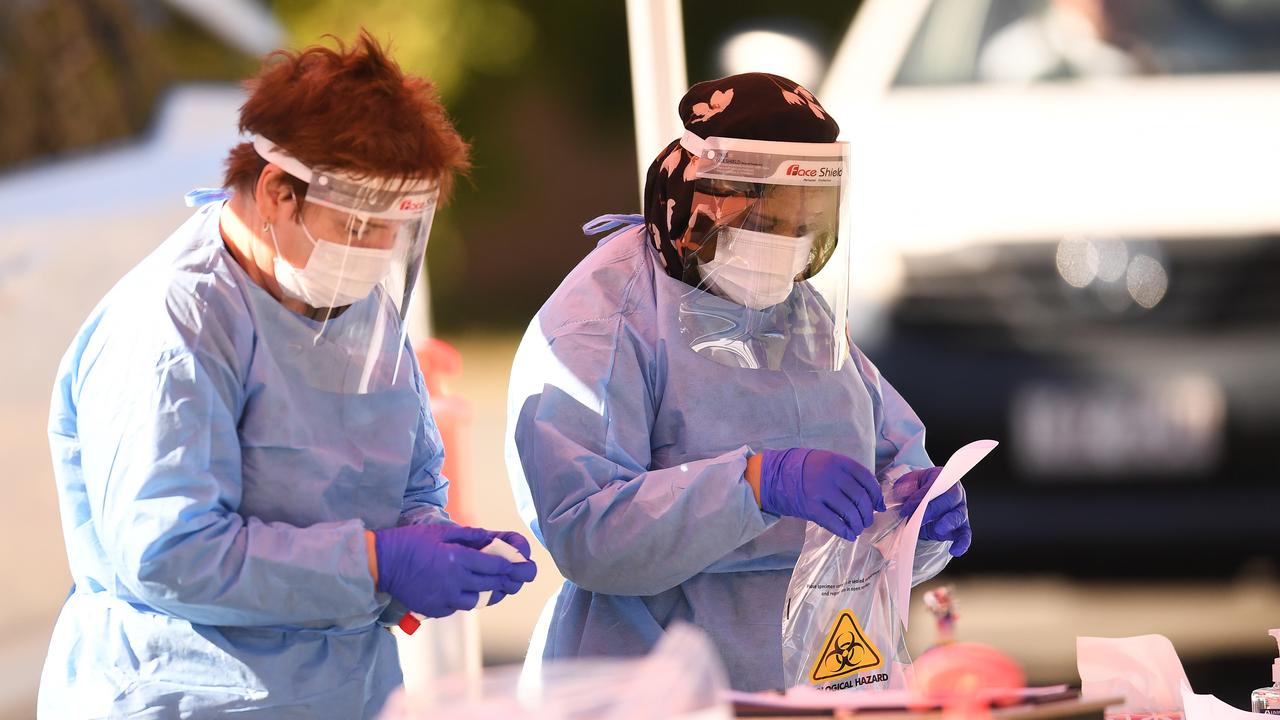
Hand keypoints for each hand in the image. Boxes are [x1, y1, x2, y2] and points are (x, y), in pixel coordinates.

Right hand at [373, 524, 536, 616]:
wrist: (381, 565)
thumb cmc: (410, 543)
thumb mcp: (440, 532)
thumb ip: (469, 536)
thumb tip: (492, 537)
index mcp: (458, 559)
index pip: (497, 566)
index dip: (514, 566)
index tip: (524, 565)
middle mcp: (456, 582)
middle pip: (493, 584)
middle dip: (510, 581)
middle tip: (520, 578)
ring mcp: (446, 599)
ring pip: (480, 600)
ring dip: (491, 592)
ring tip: (499, 586)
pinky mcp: (436, 610)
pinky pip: (460, 607)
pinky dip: (468, 599)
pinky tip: (470, 590)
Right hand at [758, 448, 885, 541]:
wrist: (773, 475)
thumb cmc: (802, 469)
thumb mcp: (826, 461)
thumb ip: (847, 475)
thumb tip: (872, 498)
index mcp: (838, 461)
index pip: (866, 479)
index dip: (876, 495)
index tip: (879, 506)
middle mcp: (831, 475)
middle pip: (860, 498)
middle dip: (867, 513)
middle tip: (867, 521)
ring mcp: (820, 491)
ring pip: (850, 512)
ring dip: (858, 524)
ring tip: (857, 528)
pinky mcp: (810, 507)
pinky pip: (834, 522)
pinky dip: (845, 531)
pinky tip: (849, 535)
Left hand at [894, 467, 971, 555]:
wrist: (921, 501)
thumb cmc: (917, 489)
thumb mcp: (908, 483)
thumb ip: (905, 486)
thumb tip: (904, 492)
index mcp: (942, 479)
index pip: (935, 484)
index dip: (923, 494)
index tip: (908, 506)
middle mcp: (955, 494)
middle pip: (951, 499)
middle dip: (933, 509)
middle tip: (918, 518)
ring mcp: (959, 510)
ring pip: (959, 515)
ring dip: (949, 522)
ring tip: (938, 529)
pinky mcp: (960, 527)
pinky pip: (965, 535)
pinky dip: (962, 543)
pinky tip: (955, 550)